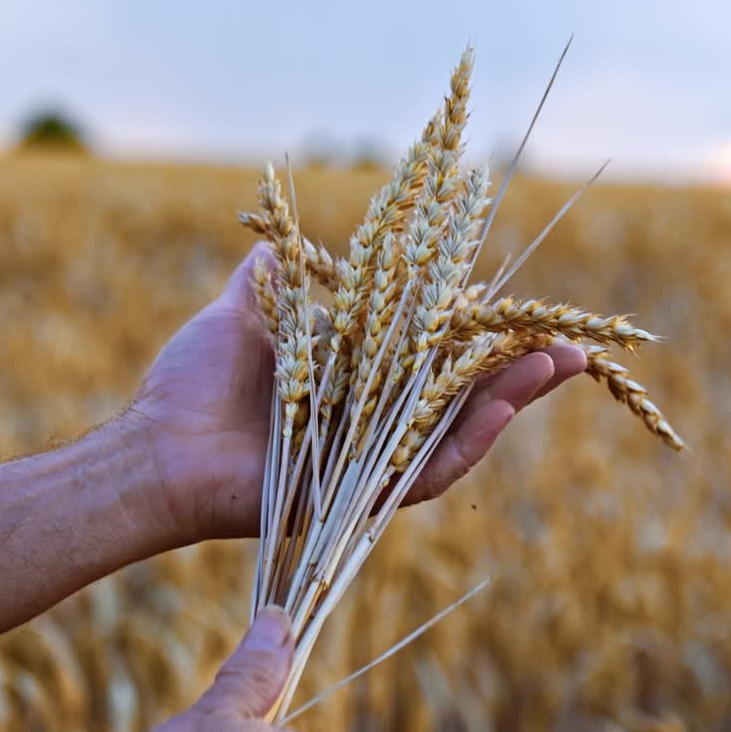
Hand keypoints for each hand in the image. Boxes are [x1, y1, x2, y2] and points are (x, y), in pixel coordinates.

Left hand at [125, 246, 587, 542]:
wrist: (156, 450)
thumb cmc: (190, 385)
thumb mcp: (241, 313)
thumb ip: (271, 278)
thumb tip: (278, 235)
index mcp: (353, 383)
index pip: (432, 354)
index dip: (478, 333)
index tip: (516, 303)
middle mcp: (372, 423)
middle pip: (463, 393)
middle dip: (520, 368)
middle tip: (574, 343)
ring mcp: (371, 460)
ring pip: (462, 430)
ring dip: (516, 399)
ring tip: (564, 364)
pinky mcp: (363, 496)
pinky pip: (430, 471)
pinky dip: (470, 439)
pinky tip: (506, 405)